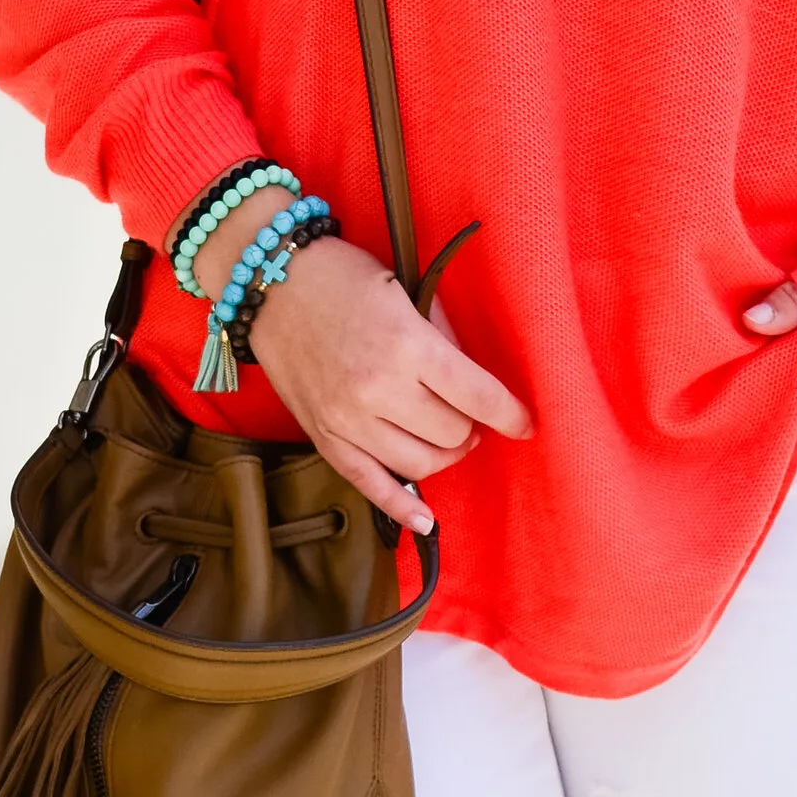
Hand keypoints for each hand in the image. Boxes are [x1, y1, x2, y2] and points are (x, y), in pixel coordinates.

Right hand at [207, 225, 532, 532]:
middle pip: (453, 435)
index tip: (527, 423)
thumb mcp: (405, 292)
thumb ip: (443, 339)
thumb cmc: (340, 276)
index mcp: (407, 347)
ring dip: (444, 453)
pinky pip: (370, 485)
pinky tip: (426, 520)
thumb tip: (474, 384)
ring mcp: (347, 420)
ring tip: (446, 434)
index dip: (512, 415)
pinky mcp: (324, 437)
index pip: (479, 397)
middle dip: (471, 426)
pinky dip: (402, 508)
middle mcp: (378, 390)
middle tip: (468, 410)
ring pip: (421, 465)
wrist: (269, 282)